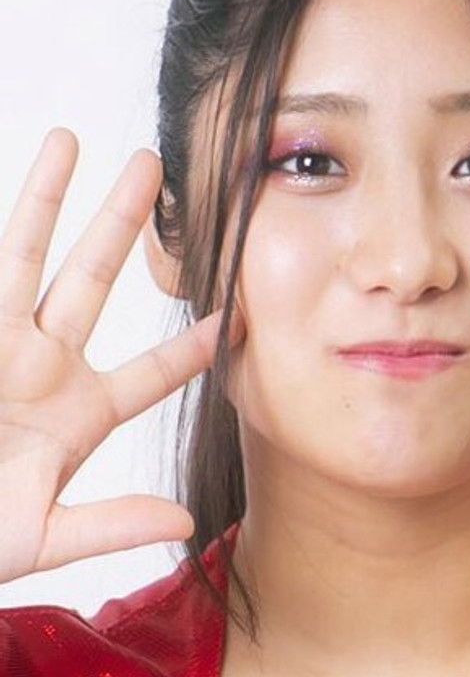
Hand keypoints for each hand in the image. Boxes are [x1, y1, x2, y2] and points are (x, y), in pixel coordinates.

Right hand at [0, 128, 244, 583]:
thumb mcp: (45, 537)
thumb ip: (112, 525)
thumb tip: (184, 522)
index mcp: (81, 416)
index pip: (153, 372)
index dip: (195, 346)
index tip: (239, 313)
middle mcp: (42, 366)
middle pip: (92, 280)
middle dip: (122, 223)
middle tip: (155, 165)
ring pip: (24, 256)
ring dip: (46, 199)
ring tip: (69, 139)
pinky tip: (13, 180)